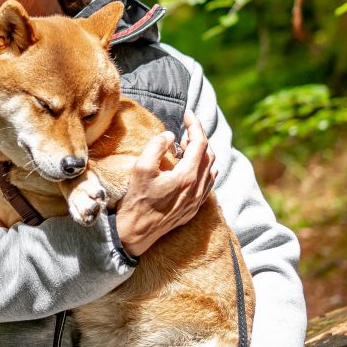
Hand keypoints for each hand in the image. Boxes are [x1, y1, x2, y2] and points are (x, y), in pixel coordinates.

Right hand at [114, 108, 216, 255]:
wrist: (136, 233)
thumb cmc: (137, 200)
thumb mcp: (141, 168)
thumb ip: (157, 146)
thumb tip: (170, 136)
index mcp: (187, 176)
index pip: (199, 143)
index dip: (194, 125)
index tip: (187, 113)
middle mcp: (197, 188)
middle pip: (208, 154)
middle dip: (199, 137)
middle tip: (185, 128)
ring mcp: (197, 200)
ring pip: (211, 169)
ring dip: (203, 153)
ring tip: (187, 145)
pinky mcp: (193, 209)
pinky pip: (208, 183)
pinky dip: (204, 168)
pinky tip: (193, 166)